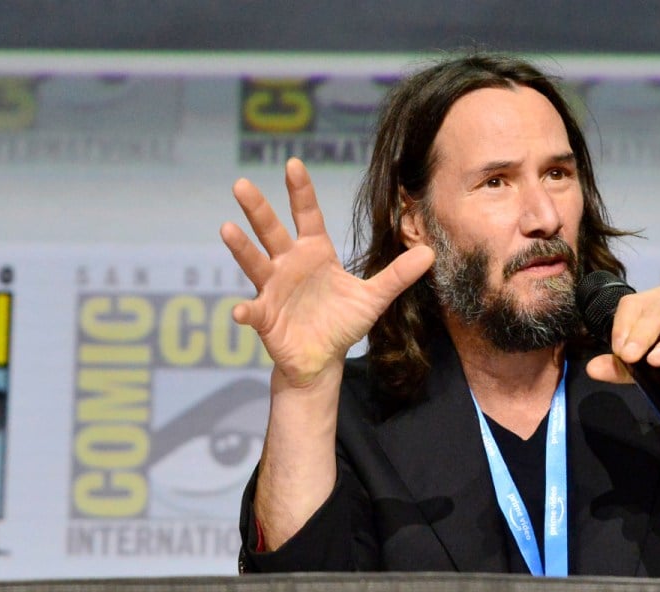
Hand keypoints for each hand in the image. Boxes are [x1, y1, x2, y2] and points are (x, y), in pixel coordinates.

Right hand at [220, 158, 434, 389]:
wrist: (323, 358)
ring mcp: (273, 289)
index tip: (293, 164)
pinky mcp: (266, 317)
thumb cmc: (342, 322)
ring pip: (255, 263)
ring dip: (242, 248)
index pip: (307, 216)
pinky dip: (245, 310)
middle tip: (240, 184)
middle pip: (271, 231)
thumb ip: (398, 275)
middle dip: (257, 209)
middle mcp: (289, 265)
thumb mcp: (374, 298)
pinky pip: (253, 311)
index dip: (300, 191)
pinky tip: (240, 311)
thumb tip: (431, 252)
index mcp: (315, 253)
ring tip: (227, 228)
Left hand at [584, 282, 659, 434]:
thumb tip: (592, 368)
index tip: (619, 352)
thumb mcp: (651, 371)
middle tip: (630, 357)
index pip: (633, 304)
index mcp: (659, 302)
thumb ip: (623, 368)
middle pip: (656, 309)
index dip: (623, 326)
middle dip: (641, 334)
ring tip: (657, 363)